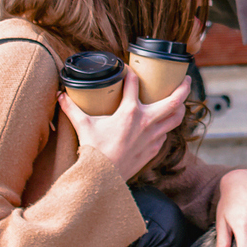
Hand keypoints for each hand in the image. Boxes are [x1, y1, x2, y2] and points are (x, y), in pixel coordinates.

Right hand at [57, 67, 189, 179]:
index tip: (129, 69)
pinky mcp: (153, 150)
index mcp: (129, 112)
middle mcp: (146, 122)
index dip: (132, 74)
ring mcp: (153, 137)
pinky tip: (163, 124)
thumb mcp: (83, 126)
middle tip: (186, 79)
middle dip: (183, 88)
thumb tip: (60, 96)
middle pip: (174, 102)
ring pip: (176, 119)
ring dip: (180, 108)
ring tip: (181, 101)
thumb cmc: (94, 151)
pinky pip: (165, 135)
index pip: (134, 84)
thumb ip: (72, 109)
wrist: (104, 177)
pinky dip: (166, 127)